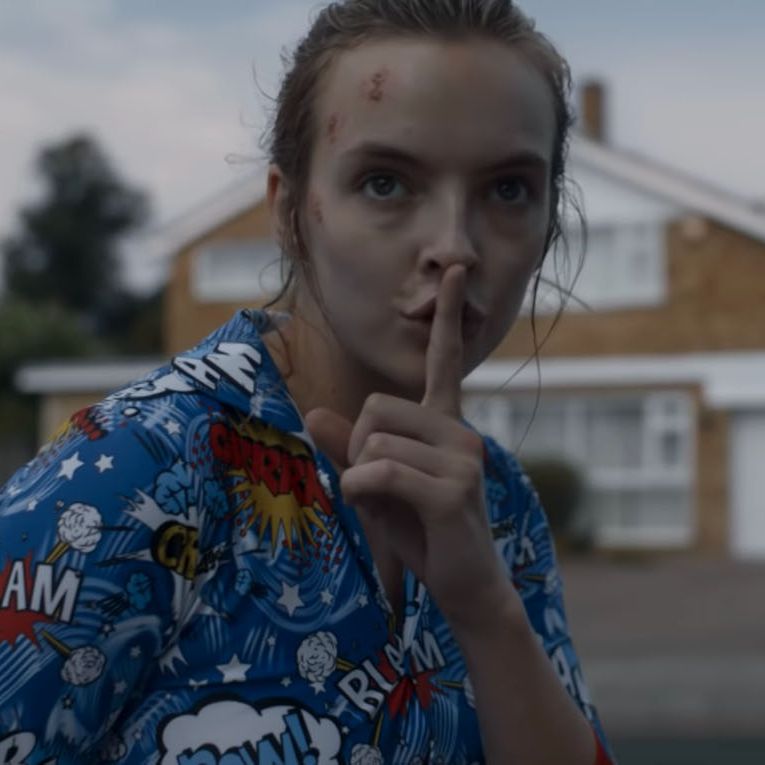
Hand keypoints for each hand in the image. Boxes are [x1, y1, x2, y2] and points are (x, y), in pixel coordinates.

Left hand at [306, 265, 516, 631]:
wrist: (466, 588)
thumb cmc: (422, 533)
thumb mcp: (377, 487)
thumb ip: (348, 448)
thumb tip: (313, 412)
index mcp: (447, 426)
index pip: (446, 363)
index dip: (447, 318)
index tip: (458, 271)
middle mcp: (460, 432)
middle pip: (375, 408)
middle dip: (356, 448)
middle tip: (372, 485)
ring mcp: (461, 459)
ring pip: (373, 441)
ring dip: (359, 475)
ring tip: (384, 504)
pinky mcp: (452, 490)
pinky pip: (378, 471)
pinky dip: (359, 490)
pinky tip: (373, 509)